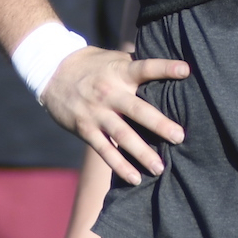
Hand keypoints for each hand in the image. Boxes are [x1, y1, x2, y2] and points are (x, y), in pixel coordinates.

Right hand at [39, 46, 190, 185]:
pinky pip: (105, 150)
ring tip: (160, 167)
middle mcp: (109, 92)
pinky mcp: (85, 129)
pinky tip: (135, 178)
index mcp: (120, 71)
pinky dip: (120, 165)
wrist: (52, 72)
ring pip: (122, 135)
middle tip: (179, 137)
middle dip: (159, 124)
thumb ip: (137, 66)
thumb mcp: (114, 59)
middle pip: (137, 109)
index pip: (145, 67)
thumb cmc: (94, 65)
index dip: (165, 68)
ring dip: (142, 152)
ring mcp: (96, 112)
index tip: (185, 70)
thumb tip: (174, 68)